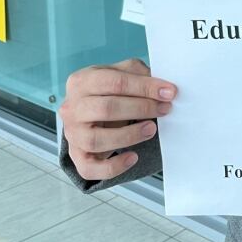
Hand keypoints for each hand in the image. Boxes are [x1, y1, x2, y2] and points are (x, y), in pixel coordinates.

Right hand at [59, 58, 176, 180]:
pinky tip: (133, 157)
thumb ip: (139, 74)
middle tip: (164, 109)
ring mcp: (72, 133)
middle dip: (141, 109)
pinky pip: (89, 168)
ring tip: (151, 129)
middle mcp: (72, 107)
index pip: (115, 82)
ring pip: (96, 140)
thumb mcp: (123, 73)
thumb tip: (163, 88)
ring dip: (128, 136)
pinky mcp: (77, 156)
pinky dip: (112, 167)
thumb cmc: (110, 90)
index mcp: (83, 81)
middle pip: (106, 109)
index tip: (169, 92)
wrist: (90, 111)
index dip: (145, 87)